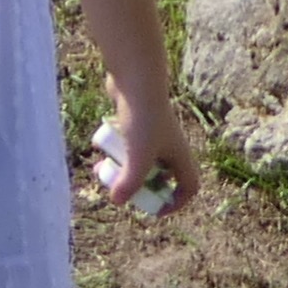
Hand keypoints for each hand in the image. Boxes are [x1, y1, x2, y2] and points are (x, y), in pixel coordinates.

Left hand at [96, 80, 208, 218]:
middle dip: (139, 186)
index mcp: (180, 157)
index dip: (175, 202)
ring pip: (139, 160)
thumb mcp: (137, 155)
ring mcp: (152, 132)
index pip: (188, 187)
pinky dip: (115, 148)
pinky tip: (99, 144)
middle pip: (159, 177)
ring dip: (122, 168)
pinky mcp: (135, 120)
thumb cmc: (142, 118)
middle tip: (119, 190)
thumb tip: (117, 202)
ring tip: (101, 169)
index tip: (154, 210)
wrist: (134, 77)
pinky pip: (126, 143)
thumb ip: (130, 181)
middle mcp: (170, 146)